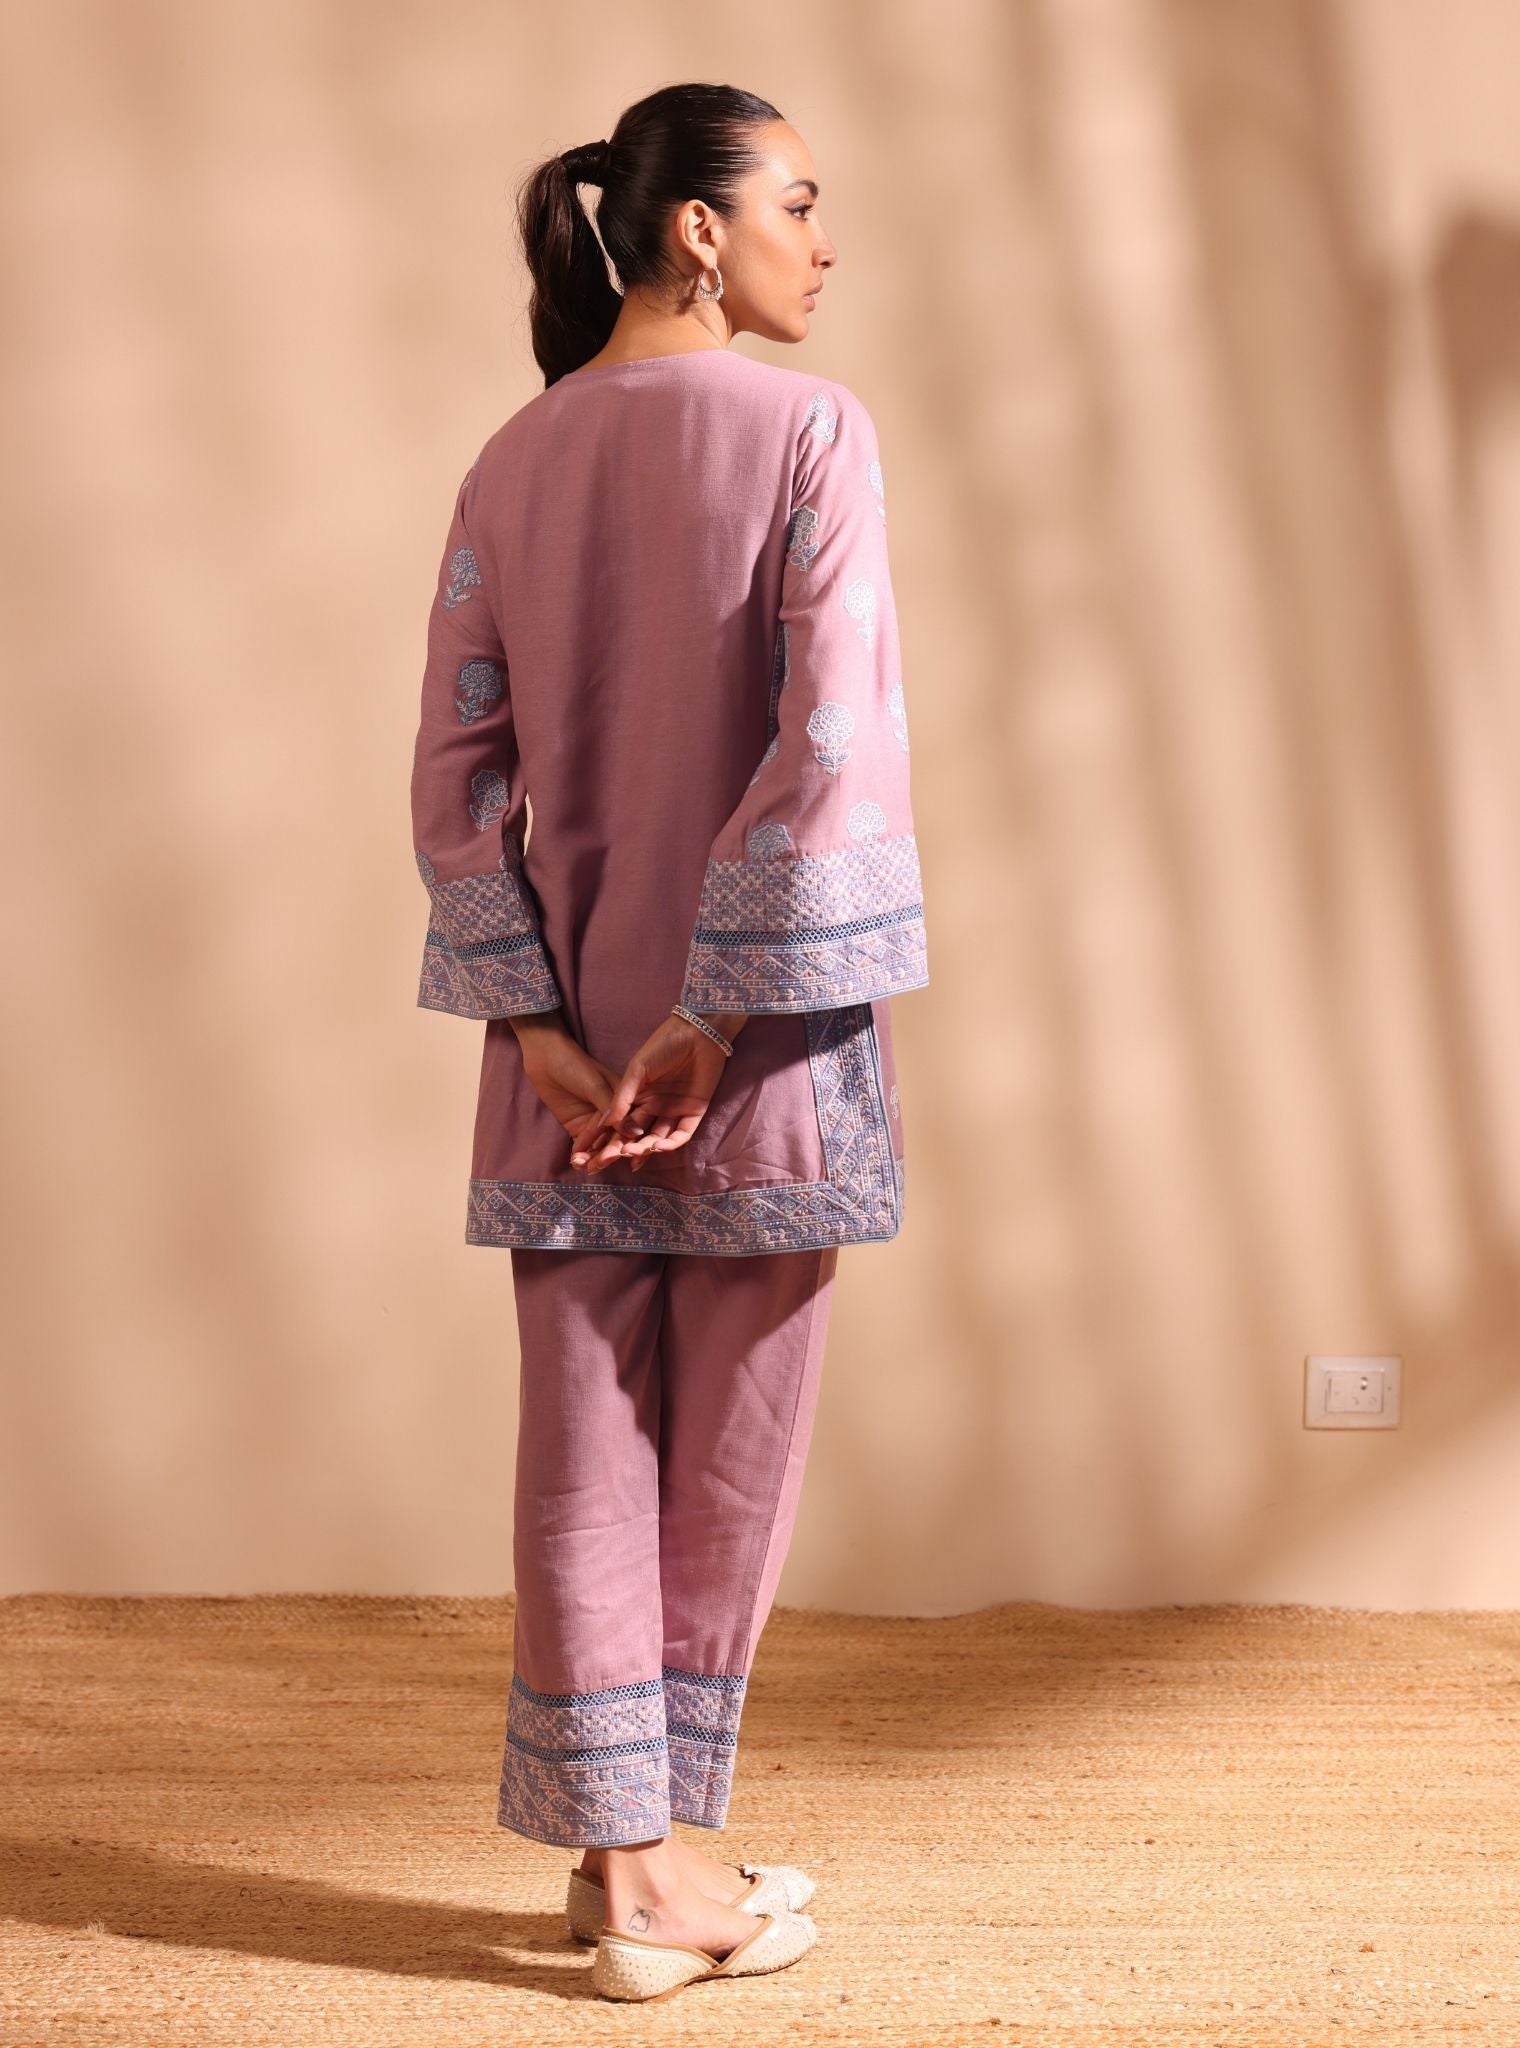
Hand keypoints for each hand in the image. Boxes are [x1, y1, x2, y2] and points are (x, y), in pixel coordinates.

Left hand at [511, 1015, 644, 1174]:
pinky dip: (581, 1155)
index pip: (630, 1127)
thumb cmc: (574, 1065)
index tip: (623, 1156)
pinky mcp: (578, 1127)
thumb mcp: (595, 1086)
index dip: (628, 1142)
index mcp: (625, 1101)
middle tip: (598, 1165)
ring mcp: (595, 1123)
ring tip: (584, 1166)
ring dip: (593, 1158)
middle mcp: (614, 1115)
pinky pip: (583, 1146)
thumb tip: (636, 1134)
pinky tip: (576, 1162)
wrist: (544, 1058)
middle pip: (615, 1140)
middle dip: (608, 1154)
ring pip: (599, 1146)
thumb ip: (613, 1111)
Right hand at [571, 1012, 731, 1171]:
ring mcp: (674, 1110)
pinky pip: (682, 1133)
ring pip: (659, 1137)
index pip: (622, 1123)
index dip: (609, 1137)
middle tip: (615, 1157)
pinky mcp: (694, 1112)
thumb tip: (605, 1122)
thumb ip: (623, 1096)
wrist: (697, 1032)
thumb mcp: (638, 1069)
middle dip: (626, 1148)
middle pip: (638, 1134)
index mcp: (638, 1096)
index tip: (596, 1152)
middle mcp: (654, 1107)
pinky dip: (672, 1143)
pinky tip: (659, 1147)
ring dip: (648, 1148)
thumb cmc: (663, 1045)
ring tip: (635, 1153)